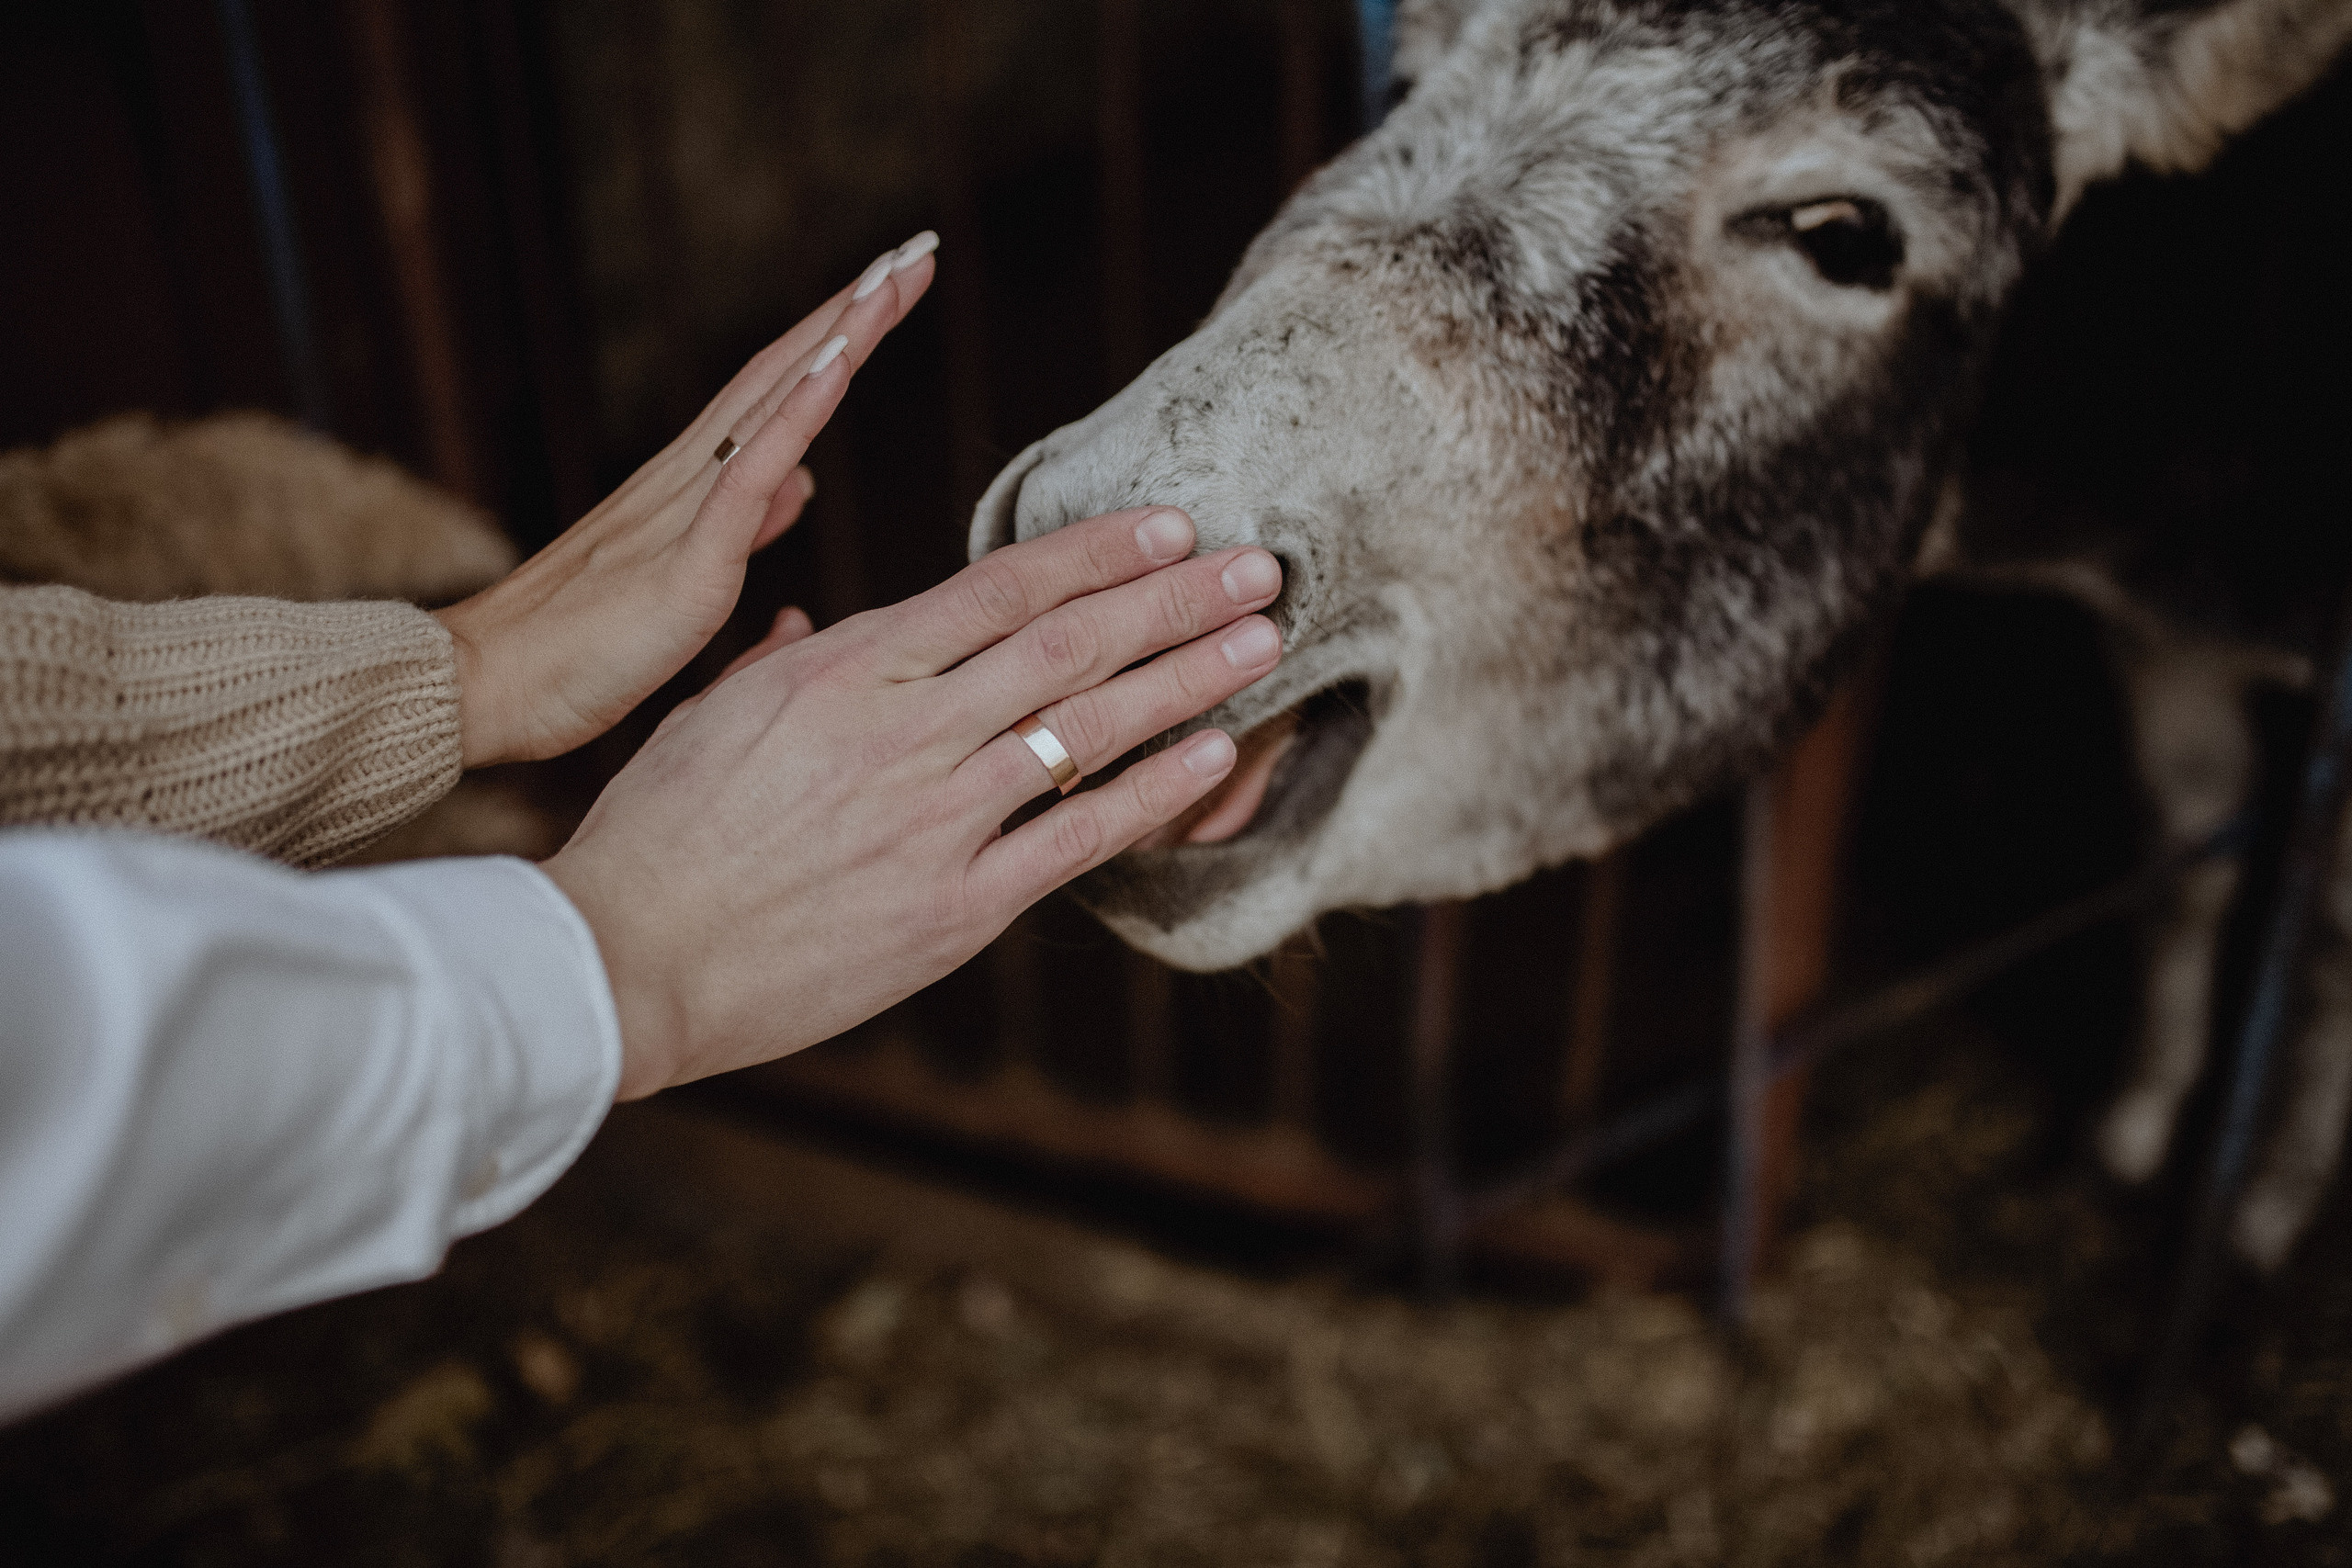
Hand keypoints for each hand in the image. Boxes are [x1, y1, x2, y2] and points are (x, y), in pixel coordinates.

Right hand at [433, 231, 939, 767]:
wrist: (486, 687)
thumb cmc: (575, 652)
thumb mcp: (687, 581)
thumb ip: (745, 525)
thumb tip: (797, 483)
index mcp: (691, 489)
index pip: (778, 393)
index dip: (838, 338)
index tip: (894, 287)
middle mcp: (686, 477)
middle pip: (783, 372)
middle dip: (853, 310)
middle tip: (915, 248)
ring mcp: (683, 511)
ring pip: (772, 402)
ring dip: (836, 337)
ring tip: (892, 277)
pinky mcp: (685, 562)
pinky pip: (747, 474)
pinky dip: (795, 415)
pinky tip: (837, 366)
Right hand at [541, 508, 1286, 1099]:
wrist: (627, 961)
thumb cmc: (657, 835)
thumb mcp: (709, 714)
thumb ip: (781, 662)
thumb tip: (808, 624)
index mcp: (845, 667)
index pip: (999, 587)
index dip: (1097, 552)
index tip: (1170, 525)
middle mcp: (904, 729)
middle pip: (1068, 644)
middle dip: (1174, 598)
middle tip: (1259, 566)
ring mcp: (935, 818)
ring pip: (1087, 727)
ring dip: (1187, 678)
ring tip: (1263, 643)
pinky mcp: (954, 908)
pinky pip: (1076, 837)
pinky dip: (1153, 791)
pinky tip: (1215, 755)